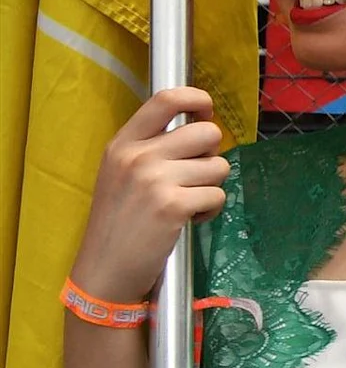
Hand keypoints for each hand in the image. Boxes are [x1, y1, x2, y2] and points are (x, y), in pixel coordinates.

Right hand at [74, 86, 229, 300]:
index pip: (166, 99)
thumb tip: (202, 128)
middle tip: (193, 177)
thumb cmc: (119, 221)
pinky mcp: (174, 205)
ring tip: (185, 203)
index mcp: (123, 143)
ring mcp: (156, 180)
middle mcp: (138, 156)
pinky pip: (218, 195)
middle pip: (208, 133)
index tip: (205, 113)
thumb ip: (153, 147)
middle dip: (211, 155)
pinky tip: (188, 219)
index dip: (196, 99)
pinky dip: (210, 210)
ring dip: (211, 187)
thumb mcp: (122, 173)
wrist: (105, 268)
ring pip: (219, 166)